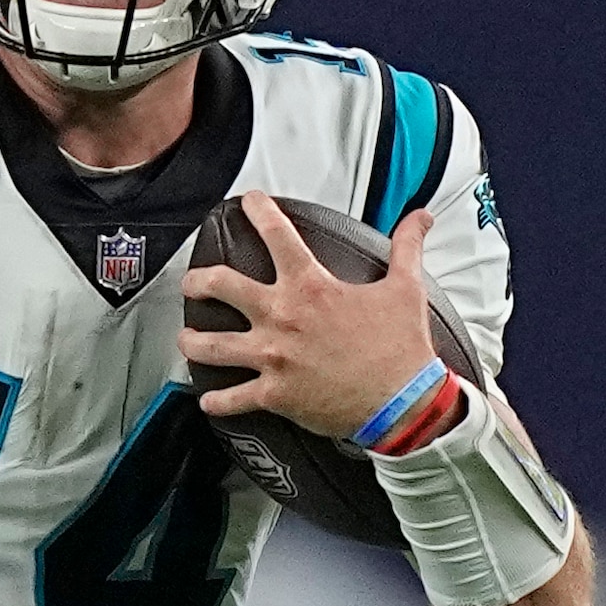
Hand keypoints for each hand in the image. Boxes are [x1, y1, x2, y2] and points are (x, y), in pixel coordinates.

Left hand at [178, 198, 438, 440]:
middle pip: (220, 287)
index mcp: (310, 287)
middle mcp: (282, 318)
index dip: (258, 210)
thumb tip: (419, 218)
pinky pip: (231, 399)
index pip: (275, 234)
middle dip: (197, 281)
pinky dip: (216, 402)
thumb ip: (406, 248)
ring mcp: (273, 357)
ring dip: (192, 341)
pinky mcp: (274, 395)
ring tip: (186, 339)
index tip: (248, 201)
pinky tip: (208, 400)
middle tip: (191, 283)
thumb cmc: (401, 349)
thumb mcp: (406, 288)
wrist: (402, 403)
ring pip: (211, 346)